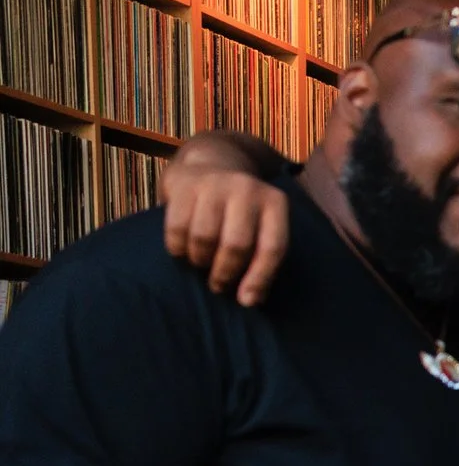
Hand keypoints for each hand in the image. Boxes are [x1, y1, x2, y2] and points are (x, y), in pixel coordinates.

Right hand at [163, 150, 290, 306]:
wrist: (210, 164)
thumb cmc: (240, 211)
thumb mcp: (262, 226)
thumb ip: (262, 259)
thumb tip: (250, 301)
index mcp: (275, 203)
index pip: (272, 248)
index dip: (259, 278)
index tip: (245, 301)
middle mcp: (247, 189)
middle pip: (236, 245)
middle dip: (225, 273)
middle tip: (218, 285)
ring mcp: (215, 183)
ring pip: (204, 238)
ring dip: (200, 261)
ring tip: (201, 265)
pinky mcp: (184, 184)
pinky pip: (177, 228)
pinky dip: (178, 248)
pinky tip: (182, 251)